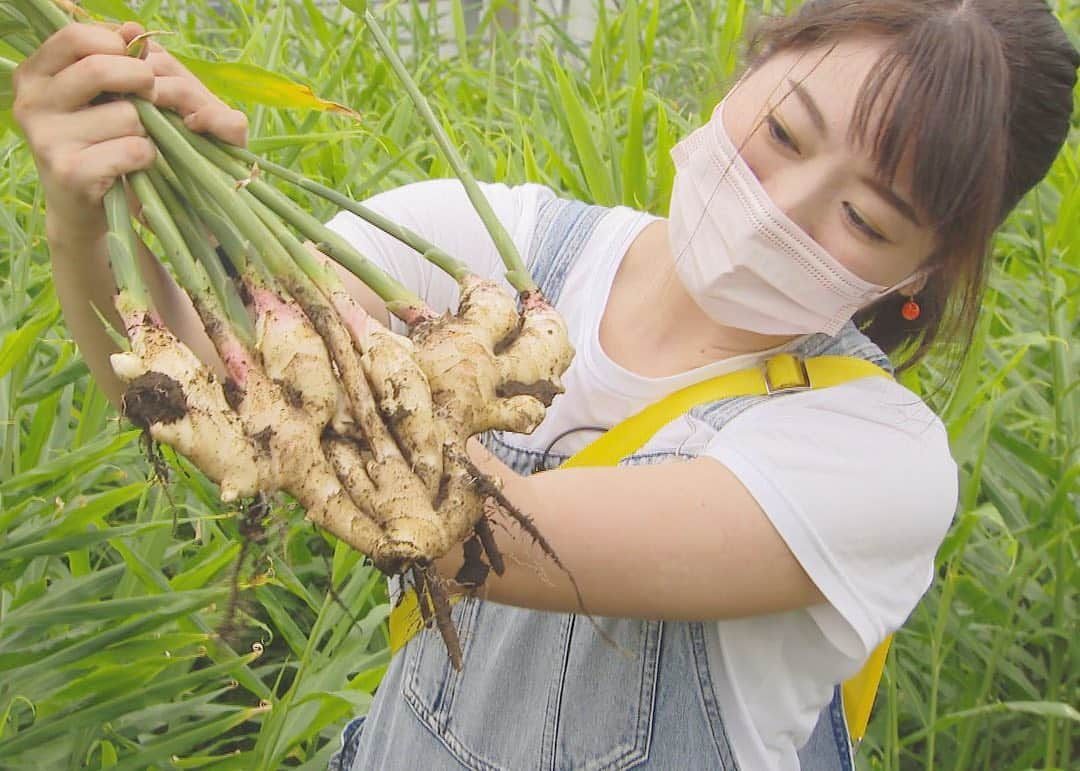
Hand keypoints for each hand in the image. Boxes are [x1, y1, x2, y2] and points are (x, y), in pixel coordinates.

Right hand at [13, 22, 245, 241]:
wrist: (81, 207)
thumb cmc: (96, 142)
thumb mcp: (99, 97)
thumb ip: (114, 59)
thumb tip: (134, 28)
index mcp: (33, 76)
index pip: (76, 37)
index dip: (117, 45)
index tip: (136, 62)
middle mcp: (31, 103)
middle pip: (100, 70)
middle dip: (141, 81)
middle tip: (151, 96)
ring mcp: (46, 139)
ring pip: (126, 115)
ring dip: (145, 129)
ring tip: (129, 143)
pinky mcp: (70, 172)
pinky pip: (134, 149)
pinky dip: (147, 157)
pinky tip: (132, 167)